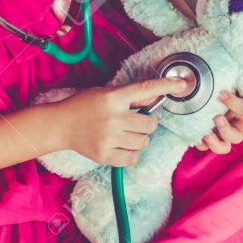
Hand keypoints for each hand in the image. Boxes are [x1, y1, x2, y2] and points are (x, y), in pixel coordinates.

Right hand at [56, 78, 187, 166]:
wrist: (61, 125)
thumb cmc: (84, 106)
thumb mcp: (106, 93)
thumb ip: (130, 96)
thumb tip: (155, 96)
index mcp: (113, 98)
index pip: (145, 89)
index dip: (166, 85)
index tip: (181, 84)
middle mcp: (113, 118)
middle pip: (150, 124)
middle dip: (147, 124)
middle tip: (135, 122)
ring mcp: (108, 139)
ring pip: (143, 142)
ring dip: (139, 139)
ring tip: (124, 134)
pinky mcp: (105, 155)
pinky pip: (133, 158)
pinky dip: (131, 154)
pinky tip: (121, 146)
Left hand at [195, 66, 242, 153]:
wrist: (196, 81)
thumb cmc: (224, 75)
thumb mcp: (238, 68)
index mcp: (241, 107)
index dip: (235, 104)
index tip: (221, 94)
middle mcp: (232, 122)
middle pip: (237, 136)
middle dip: (226, 130)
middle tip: (216, 118)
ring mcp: (218, 131)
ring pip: (224, 147)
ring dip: (216, 144)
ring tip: (206, 135)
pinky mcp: (205, 134)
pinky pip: (205, 146)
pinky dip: (201, 144)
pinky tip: (195, 137)